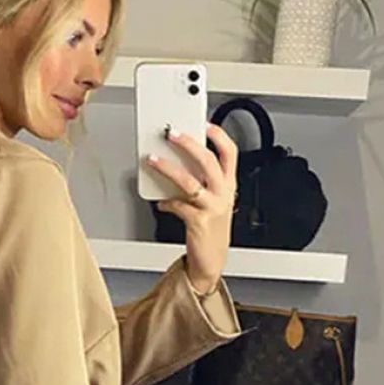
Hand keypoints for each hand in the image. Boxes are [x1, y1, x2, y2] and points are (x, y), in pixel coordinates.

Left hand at [146, 121, 236, 294]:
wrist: (210, 261)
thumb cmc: (210, 229)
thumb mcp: (212, 201)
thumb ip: (200, 182)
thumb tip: (177, 162)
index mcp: (229, 185)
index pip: (230, 153)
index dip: (218, 136)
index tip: (204, 123)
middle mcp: (223, 194)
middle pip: (208, 161)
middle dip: (189, 144)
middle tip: (172, 134)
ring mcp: (212, 208)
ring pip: (189, 181)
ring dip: (169, 168)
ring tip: (154, 160)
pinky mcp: (198, 222)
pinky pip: (178, 205)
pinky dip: (167, 202)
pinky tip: (160, 202)